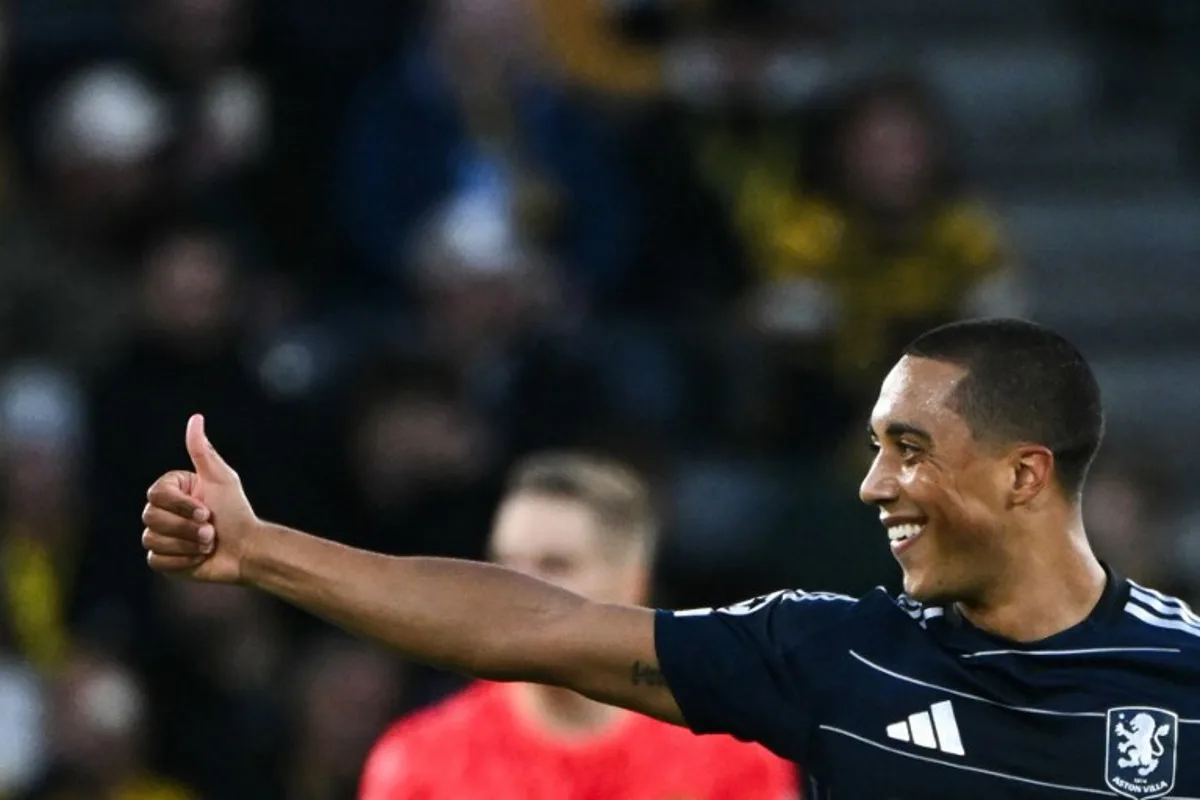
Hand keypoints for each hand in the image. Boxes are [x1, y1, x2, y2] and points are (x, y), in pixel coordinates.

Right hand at [141, 414, 259, 582]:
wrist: (246, 549)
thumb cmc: (236, 511)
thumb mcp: (221, 478)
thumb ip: (203, 451)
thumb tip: (196, 418)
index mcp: (172, 490)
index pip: (155, 495)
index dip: (180, 506)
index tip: (206, 511)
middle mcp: (161, 511)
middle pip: (151, 518)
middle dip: (186, 528)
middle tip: (211, 532)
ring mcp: (160, 536)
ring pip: (152, 539)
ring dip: (187, 545)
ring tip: (209, 544)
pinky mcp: (162, 559)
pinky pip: (156, 560)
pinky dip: (182, 561)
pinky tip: (199, 558)